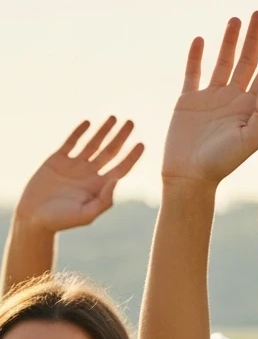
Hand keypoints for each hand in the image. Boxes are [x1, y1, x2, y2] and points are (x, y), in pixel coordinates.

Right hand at [14, 119, 143, 232]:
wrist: (34, 217)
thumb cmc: (61, 221)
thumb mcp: (86, 214)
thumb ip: (104, 200)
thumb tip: (116, 180)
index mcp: (99, 187)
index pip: (120, 168)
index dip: (131, 156)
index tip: (142, 144)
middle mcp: (90, 174)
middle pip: (110, 151)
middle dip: (121, 137)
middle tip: (131, 122)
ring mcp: (74, 165)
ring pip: (93, 143)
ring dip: (103, 130)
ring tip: (114, 118)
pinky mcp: (57, 160)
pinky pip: (71, 143)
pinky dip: (79, 132)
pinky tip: (88, 123)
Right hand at [162, 11, 257, 185]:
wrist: (190, 176)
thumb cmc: (223, 163)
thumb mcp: (250, 140)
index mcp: (251, 107)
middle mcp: (234, 99)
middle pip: (248, 61)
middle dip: (254, 38)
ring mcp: (211, 98)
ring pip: (223, 62)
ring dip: (230, 41)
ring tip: (236, 20)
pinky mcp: (189, 100)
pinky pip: (193, 73)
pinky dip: (196, 56)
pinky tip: (200, 40)